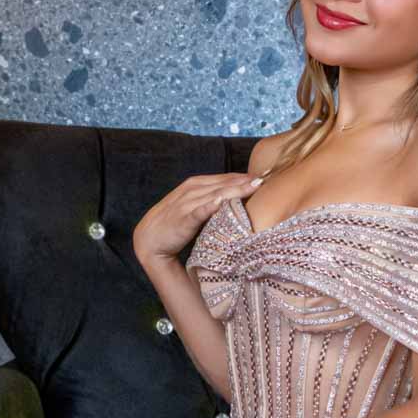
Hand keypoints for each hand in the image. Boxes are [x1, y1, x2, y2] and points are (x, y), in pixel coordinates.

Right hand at [132, 170, 263, 263]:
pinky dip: (210, 206)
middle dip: (245, 181)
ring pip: (216, 194)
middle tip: (267, 179)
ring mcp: (187, 203)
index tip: (267, 177)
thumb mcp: (195, 206)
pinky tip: (221, 202)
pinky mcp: (182, 218)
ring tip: (254, 186)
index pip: (226, 178)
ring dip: (234, 190)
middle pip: (224, 183)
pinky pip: (198, 211)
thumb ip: (213, 199)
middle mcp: (192, 189)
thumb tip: (239, 197)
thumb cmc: (175, 223)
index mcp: (196, 184)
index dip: (245, 178)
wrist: (150, 240)